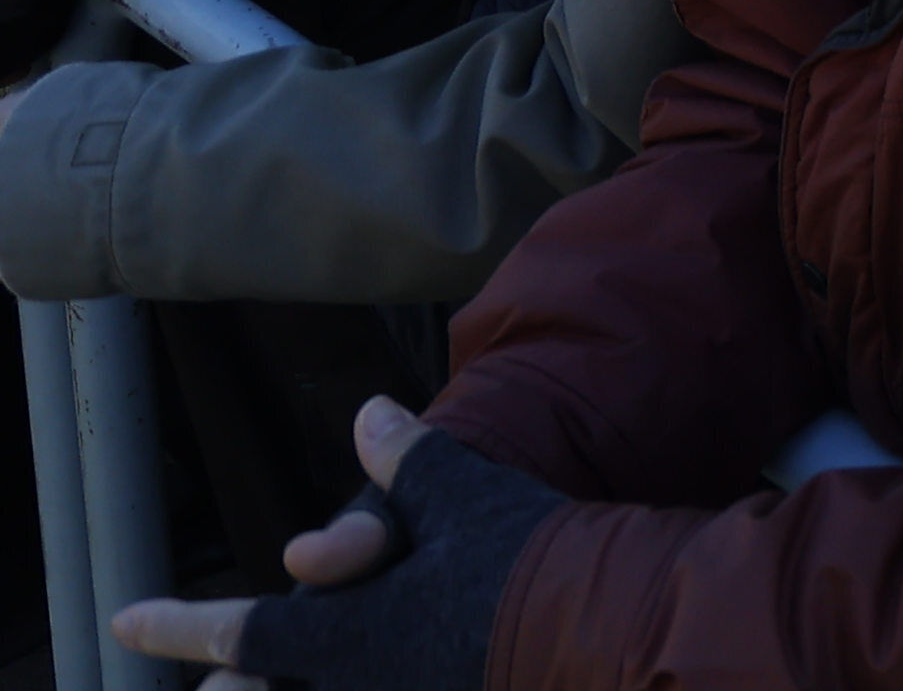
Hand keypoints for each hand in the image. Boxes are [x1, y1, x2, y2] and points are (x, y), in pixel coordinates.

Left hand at [121, 399, 559, 682]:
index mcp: (346, 633)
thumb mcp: (462, 494)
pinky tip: (366, 683)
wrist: (604, 625)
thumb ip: (408, 460)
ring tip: (248, 690)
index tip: (124, 622)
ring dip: (284, 688)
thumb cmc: (524, 555)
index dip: (178, 625)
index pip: (241, 631)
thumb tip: (366, 413)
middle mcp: (357, 687)